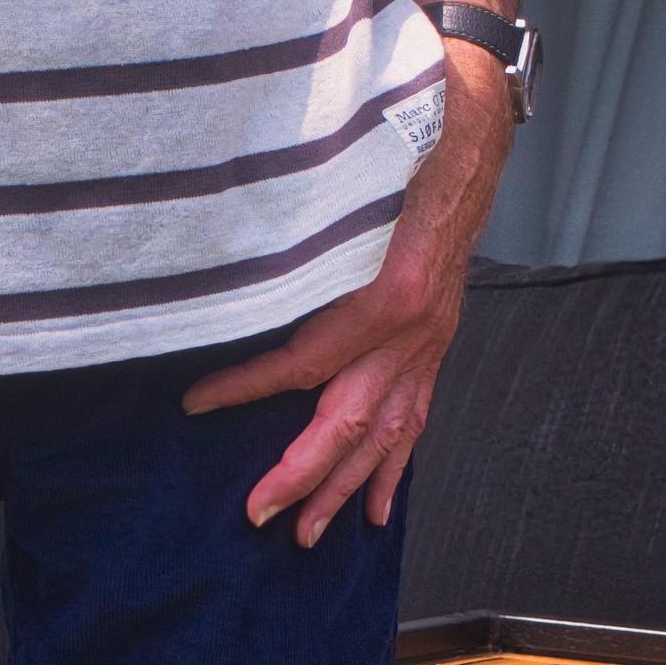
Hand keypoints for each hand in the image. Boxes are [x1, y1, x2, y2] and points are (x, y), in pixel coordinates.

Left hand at [182, 52, 506, 545]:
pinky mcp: (438, 344)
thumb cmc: (406, 143)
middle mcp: (415, 330)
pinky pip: (417, 419)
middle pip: (355, 420)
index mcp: (390, 291)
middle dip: (304, 474)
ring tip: (307, 532)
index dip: (250, 385)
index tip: (196, 403)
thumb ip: (302, 215)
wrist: (469, 131)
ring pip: (389, 434)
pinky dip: (396, 469)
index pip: (308, 359)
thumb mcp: (352, 174)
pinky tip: (378, 510)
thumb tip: (226, 239)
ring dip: (346, 488)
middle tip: (257, 514)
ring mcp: (431, 344)